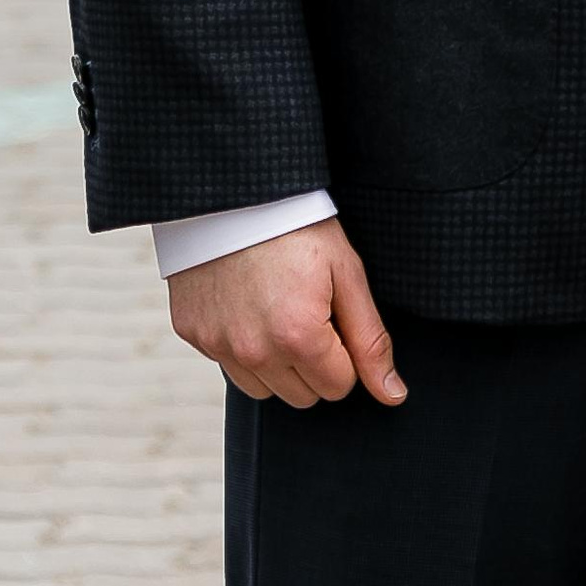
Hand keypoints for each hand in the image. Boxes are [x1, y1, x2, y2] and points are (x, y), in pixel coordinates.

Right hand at [168, 218, 404, 409]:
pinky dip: (243, 346)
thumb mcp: (345, 273)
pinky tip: (248, 304)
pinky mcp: (193, 334)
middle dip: (315, 362)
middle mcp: (254, 351)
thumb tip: (392, 394)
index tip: (334, 314)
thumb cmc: (296, 225)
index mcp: (298, 336)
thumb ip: (370, 340)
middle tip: (309, 309)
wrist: (235, 190)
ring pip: (265, 389)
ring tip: (278, 308)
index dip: (345, 352)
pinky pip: (229, 365)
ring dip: (278, 362)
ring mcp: (219, 345)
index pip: (339, 386)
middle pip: (303, 396)